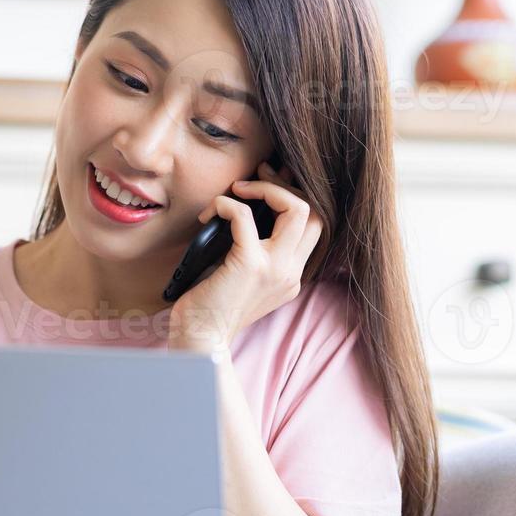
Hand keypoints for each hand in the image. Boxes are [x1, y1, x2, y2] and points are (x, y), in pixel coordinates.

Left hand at [168, 160, 322, 352]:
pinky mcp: (249, 265)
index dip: (294, 197)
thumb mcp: (243, 277)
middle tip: (257, 176)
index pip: (314, 226)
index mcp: (291, 275)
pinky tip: (208, 213)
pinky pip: (244, 216)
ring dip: (266, 189)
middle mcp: (290, 272)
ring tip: (238, 189)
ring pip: (298, 209)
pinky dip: (226, 204)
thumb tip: (246, 207)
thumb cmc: (211, 307)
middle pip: (315, 213)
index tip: (266, 183)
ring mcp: (274, 268)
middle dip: (286, 186)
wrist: (200, 339)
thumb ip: (253, 249)